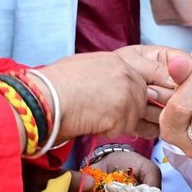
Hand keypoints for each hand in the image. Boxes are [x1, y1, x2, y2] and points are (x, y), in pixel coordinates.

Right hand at [34, 51, 160, 143]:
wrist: (44, 97)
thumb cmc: (54, 86)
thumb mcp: (84, 67)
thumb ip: (105, 74)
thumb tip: (111, 89)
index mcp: (116, 60)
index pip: (146, 74)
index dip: (143, 90)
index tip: (138, 101)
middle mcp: (126, 73)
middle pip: (144, 98)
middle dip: (132, 110)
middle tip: (110, 116)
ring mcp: (127, 92)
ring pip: (135, 116)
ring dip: (118, 122)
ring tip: (94, 117)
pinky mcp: (123, 113)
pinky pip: (124, 129)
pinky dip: (109, 131)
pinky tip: (91, 123)